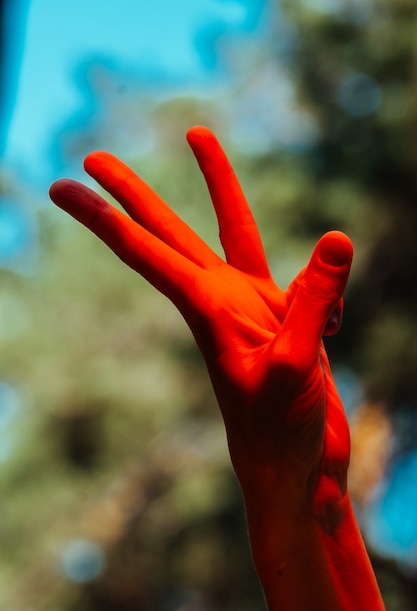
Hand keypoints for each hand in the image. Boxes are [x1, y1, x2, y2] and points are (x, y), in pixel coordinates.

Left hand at [49, 126, 352, 497]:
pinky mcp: (283, 317)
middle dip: (131, 193)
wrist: (295, 466)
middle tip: (90, 158)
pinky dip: (323, 281)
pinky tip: (336, 307)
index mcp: (209, 310)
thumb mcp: (296, 366)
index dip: (108, 216)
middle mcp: (221, 300)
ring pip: (230, 232)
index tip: (71, 183)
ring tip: (196, 134)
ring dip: (216, 184)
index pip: (148, 252)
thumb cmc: (281, 429)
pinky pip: (300, 274)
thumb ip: (314, 303)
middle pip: (170, 231)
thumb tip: (336, 239)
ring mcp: (251, 306)